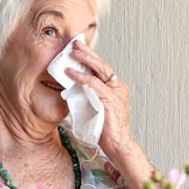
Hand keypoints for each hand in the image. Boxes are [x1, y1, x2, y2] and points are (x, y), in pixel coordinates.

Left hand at [64, 44, 139, 166]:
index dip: (90, 57)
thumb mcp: (93, 108)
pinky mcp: (110, 100)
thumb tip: (70, 89)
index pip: (101, 68)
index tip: (78, 48)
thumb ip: (86, 96)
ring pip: (99, 70)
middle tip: (75, 43)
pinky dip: (81, 78)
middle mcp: (117, 87)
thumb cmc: (105, 130)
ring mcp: (115, 92)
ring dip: (84, 60)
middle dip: (88, 53)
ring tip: (72, 52)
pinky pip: (94, 85)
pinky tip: (71, 74)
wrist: (118, 145)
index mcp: (114, 88)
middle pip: (101, 64)